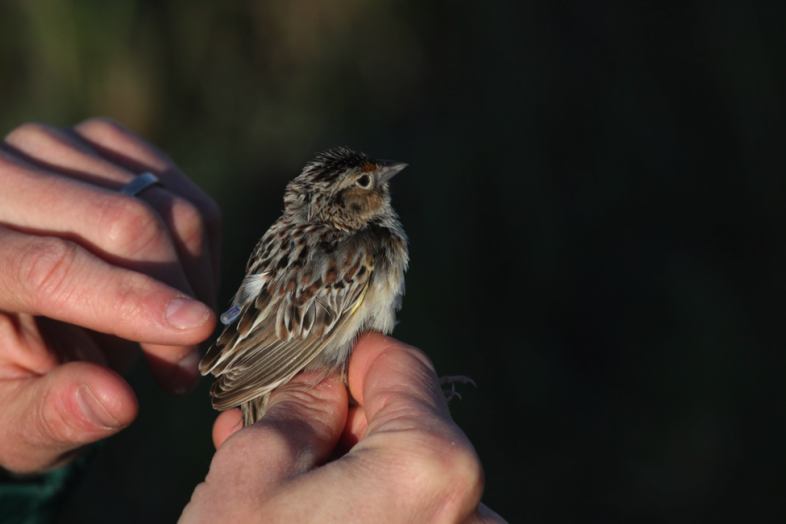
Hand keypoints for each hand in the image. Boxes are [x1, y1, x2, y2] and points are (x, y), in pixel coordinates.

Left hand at [0, 118, 218, 472]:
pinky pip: (182, 192)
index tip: (195, 332)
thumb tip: (118, 402)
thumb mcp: (13, 420)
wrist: (8, 309)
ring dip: (193, 276)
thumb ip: (55, 414)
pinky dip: (200, 246)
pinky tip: (183, 287)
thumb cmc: (7, 374)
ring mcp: (49, 149)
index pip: (46, 265)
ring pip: (164, 203)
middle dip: (175, 294)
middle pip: (121, 222)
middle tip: (182, 365)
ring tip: (179, 334)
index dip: (127, 299)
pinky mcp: (98, 142)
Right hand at [181, 334, 505, 522]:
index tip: (311, 372)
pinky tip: (310, 514)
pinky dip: (368, 508)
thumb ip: (299, 409)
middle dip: (345, 420)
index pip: (404, 367)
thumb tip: (321, 385)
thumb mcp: (251, 473)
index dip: (350, 359)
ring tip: (281, 478)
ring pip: (406, 479)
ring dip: (350, 469)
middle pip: (408, 426)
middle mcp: (474, 513)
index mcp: (432, 465)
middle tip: (280, 429)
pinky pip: (413, 520)